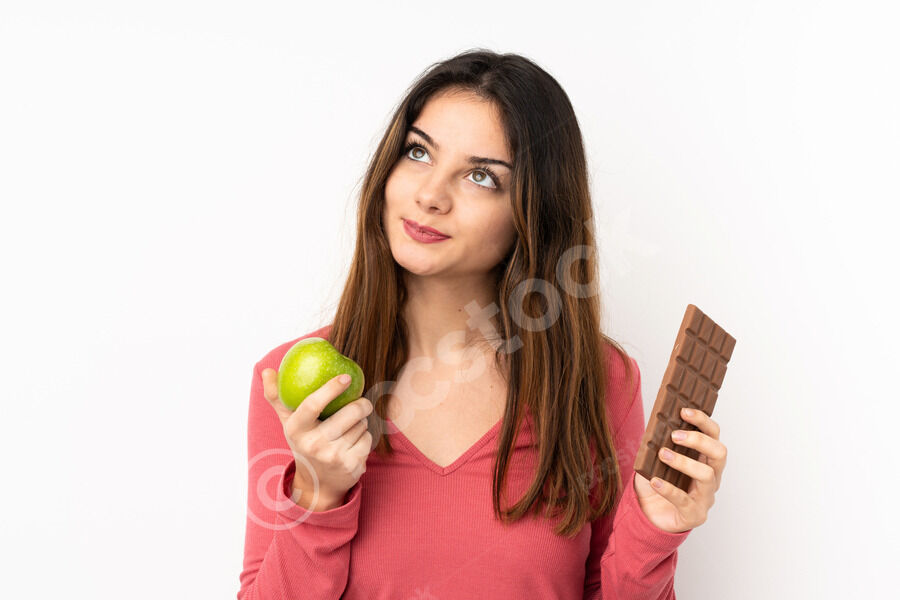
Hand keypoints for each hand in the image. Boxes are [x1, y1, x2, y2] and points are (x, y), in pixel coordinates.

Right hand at [260, 368, 373, 505]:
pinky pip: (368, 438)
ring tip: (350, 427)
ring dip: (362, 421)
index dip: (331, 388)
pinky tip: (355, 442)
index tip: (346, 377)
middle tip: (361, 402)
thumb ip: (277, 396)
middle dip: (361, 404)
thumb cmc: (303, 442)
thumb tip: (268, 370)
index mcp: (295, 429)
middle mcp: (313, 444)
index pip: (312, 404)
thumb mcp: (288, 422)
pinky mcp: (351, 465)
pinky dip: (365, 437)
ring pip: (362, 424)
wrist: (317, 484)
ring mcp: (333, 456)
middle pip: (350, 411)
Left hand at [632, 406, 726, 532]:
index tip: (684, 411)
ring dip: (684, 462)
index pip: (713, 435)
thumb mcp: (656, 459)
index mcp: (705, 459)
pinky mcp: (694, 514)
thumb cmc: (657, 481)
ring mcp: (705, 497)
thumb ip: (658, 443)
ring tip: (663, 455)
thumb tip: (654, 424)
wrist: (650, 514)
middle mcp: (711, 476)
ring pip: (706, 475)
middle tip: (674, 435)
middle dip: (698, 440)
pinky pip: (684, 501)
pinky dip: (668, 489)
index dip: (702, 421)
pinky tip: (655, 481)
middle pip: (719, 453)